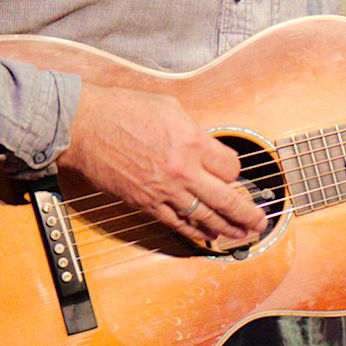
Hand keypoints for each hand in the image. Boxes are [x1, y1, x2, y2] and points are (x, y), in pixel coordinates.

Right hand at [58, 83, 266, 247]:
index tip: (233, 172)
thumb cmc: (124, 110)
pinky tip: (207, 238)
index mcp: (192, 142)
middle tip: (261, 222)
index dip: (235, 171)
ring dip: (226, 229)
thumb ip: (193, 131)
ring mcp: (163, 191)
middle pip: (225, 199)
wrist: (84, 126)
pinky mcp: (144, 203)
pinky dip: (193, 233)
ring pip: (203, 217)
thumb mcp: (171, 108)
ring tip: (242, 235)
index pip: (230, 167)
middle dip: (247, 213)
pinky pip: (175, 223)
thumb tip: (207, 147)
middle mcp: (182, 170)